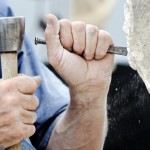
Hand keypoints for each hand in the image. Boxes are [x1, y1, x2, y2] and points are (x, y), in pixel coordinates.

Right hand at [0, 75, 40, 147]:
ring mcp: (15, 118)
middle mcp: (13, 101)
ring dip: (25, 117)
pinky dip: (25, 129)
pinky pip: (31, 129)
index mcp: (7, 88)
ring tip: (11, 118)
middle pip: (35, 101)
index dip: (30, 88)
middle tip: (15, 107)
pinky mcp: (16, 133)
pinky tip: (14, 127)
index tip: (29, 90)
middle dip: (27, 104)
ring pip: (33, 116)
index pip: (32, 84)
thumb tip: (38, 79)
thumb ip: (16, 83)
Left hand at [45, 14, 113, 149]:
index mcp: (66, 34)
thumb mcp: (56, 56)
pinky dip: (100, 51)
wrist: (87, 84)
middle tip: (79, 55)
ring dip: (89, 50)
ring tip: (88, 58)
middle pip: (79, 25)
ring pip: (92, 30)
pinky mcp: (106, 40)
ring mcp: (93, 35)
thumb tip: (49, 16)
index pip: (64, 23)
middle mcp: (80, 32)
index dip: (66, 40)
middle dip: (78, 46)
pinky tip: (97, 57)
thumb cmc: (71, 71)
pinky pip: (104, 36)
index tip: (68, 51)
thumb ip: (50, 37)